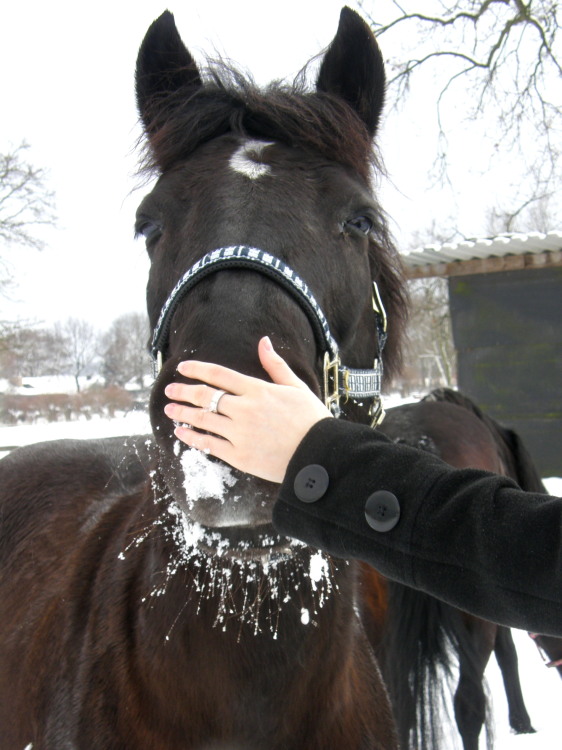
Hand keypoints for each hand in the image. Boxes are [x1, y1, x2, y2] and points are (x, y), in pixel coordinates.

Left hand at [163, 336, 330, 482]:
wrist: (319, 455)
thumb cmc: (311, 420)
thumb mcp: (296, 387)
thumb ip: (275, 365)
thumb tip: (263, 341)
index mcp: (258, 390)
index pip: (219, 374)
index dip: (198, 369)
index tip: (182, 368)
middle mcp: (245, 409)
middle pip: (205, 396)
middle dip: (183, 391)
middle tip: (169, 389)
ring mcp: (240, 434)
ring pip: (203, 420)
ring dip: (182, 413)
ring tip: (170, 409)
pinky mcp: (239, 456)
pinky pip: (209, 445)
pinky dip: (192, 438)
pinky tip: (181, 433)